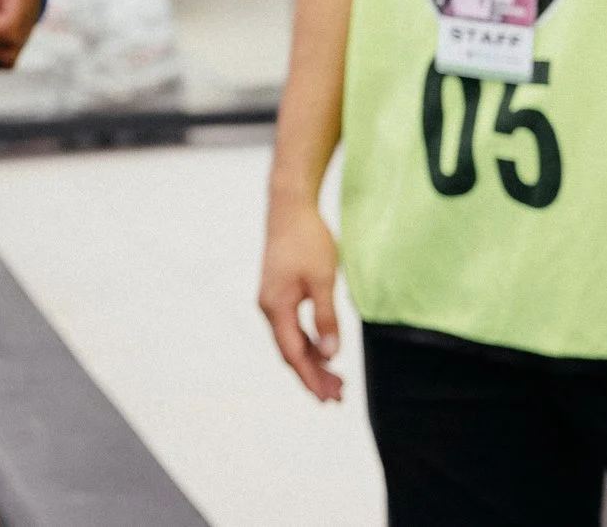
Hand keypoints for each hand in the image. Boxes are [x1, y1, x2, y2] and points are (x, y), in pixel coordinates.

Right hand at [257, 200, 345, 401]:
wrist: (290, 207)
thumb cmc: (308, 240)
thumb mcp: (323, 280)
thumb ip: (326, 318)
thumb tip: (332, 355)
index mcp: (276, 307)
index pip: (293, 354)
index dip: (311, 379)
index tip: (328, 399)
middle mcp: (268, 307)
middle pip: (290, 352)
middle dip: (313, 376)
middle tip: (338, 398)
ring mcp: (272, 300)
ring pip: (291, 340)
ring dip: (313, 361)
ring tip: (337, 381)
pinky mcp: (279, 292)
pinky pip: (292, 327)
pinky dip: (309, 342)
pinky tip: (325, 350)